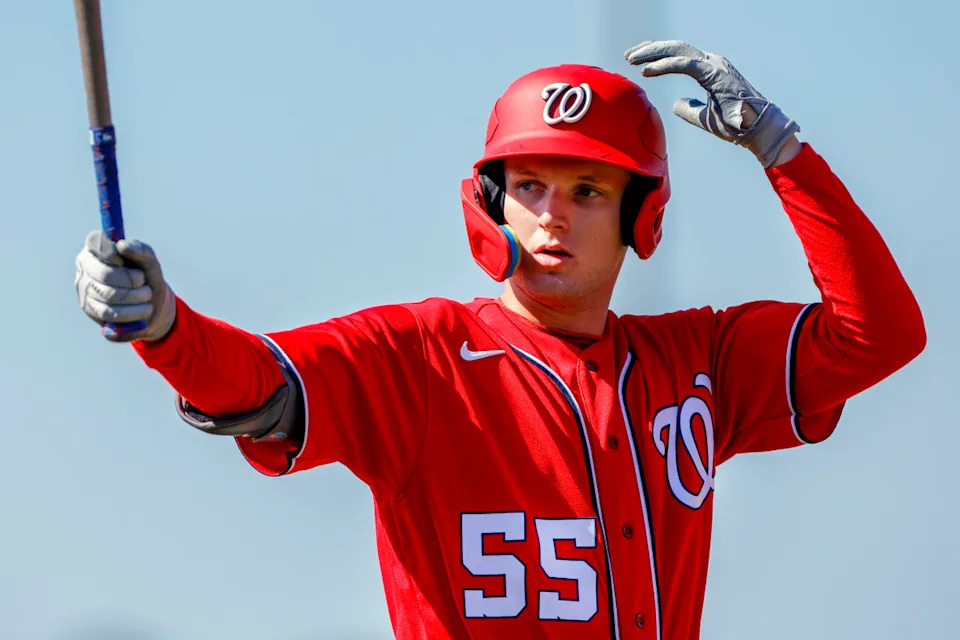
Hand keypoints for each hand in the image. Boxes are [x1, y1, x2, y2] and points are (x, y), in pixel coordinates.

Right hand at [75, 230, 176, 342]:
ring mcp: (84, 289)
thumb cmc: (146, 275)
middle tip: (143, 282)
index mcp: (95, 248)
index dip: (115, 254)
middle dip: (132, 280)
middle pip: (106, 275)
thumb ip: (139, 250)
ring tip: (147, 295)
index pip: (97, 245)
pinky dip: (132, 312)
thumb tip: (122, 246)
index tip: (126, 261)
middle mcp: (84, 267)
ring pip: (109, 295)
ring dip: (136, 297)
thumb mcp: (149, 260)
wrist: (152, 303)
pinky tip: (143, 309)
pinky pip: (109, 313)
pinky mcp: (90, 309)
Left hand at [625, 40, 799, 167]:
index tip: (637, 61)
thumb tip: (676, 104)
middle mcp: (712, 62)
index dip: (657, 55)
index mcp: (710, 69)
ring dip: (652, 53)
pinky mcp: (714, 73)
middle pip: (675, 47)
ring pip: (677, 49)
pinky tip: (647, 71)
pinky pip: (684, 64)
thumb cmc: (735, 125)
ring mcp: (714, 65)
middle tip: (628, 55)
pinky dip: (664, 65)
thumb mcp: (704, 117)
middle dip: (650, 49)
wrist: (757, 131)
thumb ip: (688, 109)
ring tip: (632, 59)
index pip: (679, 54)